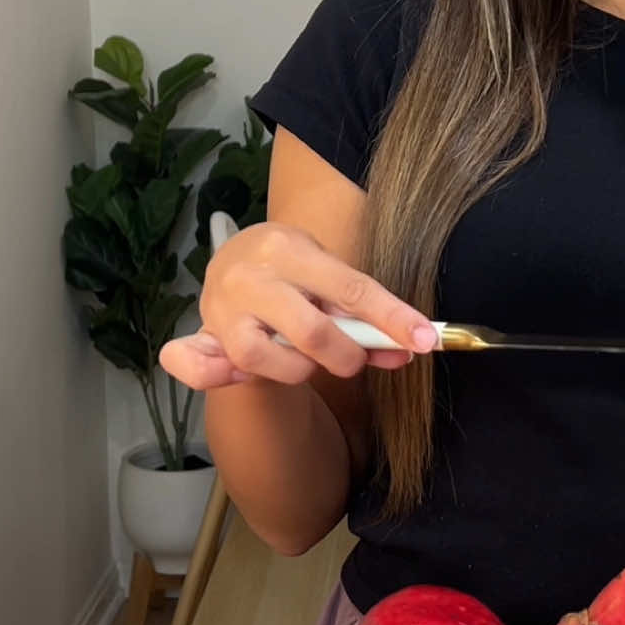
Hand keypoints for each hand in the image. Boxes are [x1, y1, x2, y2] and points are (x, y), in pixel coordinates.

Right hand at [159, 221, 438, 390]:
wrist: (233, 258)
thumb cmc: (293, 270)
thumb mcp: (326, 274)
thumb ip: (362, 313)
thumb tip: (409, 349)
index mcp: (289, 248)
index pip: (350, 288)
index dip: (392, 318)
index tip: (425, 341)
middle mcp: (251, 275)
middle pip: (311, 331)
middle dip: (346, 355)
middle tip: (354, 360)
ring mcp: (222, 307)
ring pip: (266, 358)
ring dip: (299, 369)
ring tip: (304, 358)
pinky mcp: (203, 335)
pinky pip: (199, 367)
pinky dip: (216, 376)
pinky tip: (238, 375)